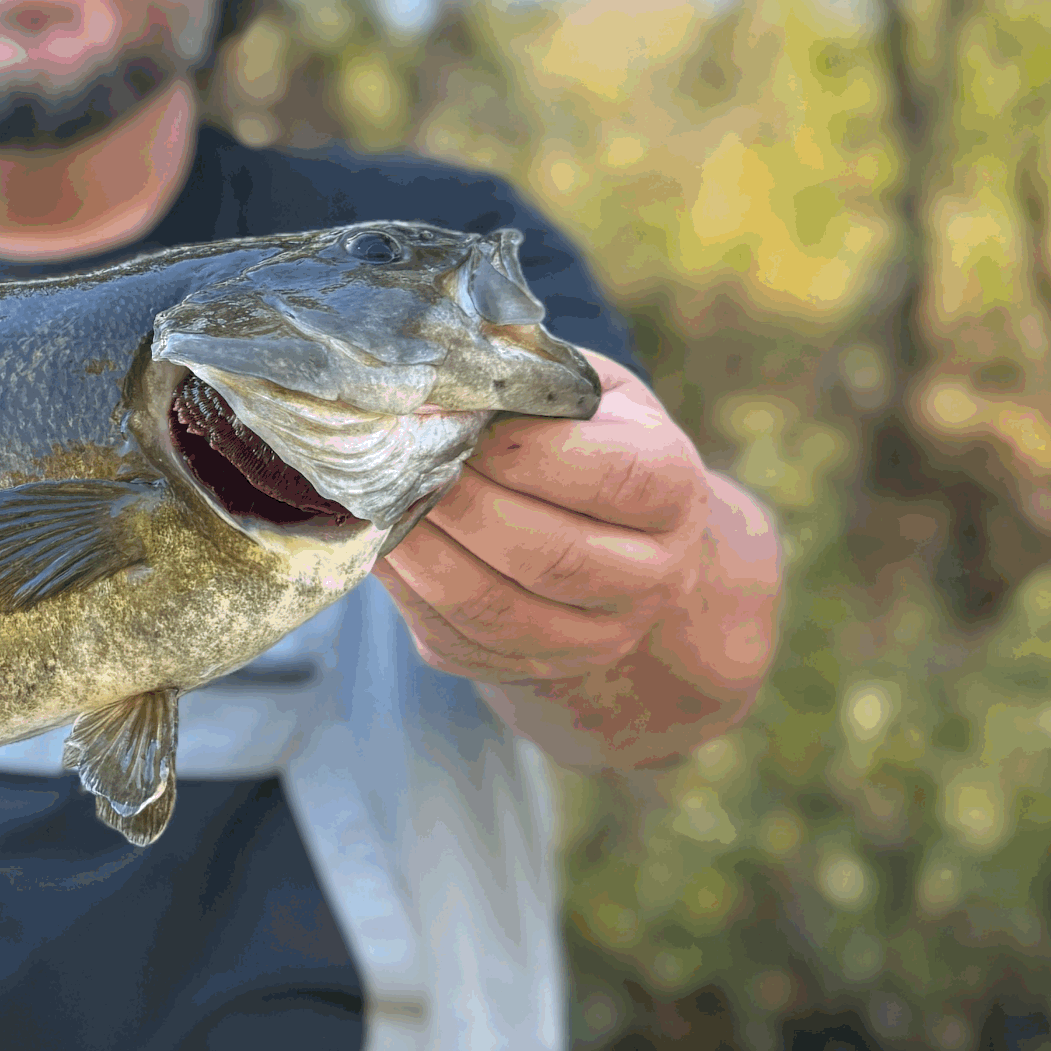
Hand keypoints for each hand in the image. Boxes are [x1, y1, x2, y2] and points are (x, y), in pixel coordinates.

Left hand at [374, 353, 713, 689]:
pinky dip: (408, 586)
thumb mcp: (584, 395)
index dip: (532, 451)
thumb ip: (530, 385)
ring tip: (376, 499)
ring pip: (495, 608)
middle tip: (401, 458)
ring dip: (423, 551)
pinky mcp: (528, 666)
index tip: (462, 418)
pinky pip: (456, 635)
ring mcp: (593, 635)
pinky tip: (377, 539)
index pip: (616, 478)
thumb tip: (439, 385)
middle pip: (552, 555)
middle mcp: (651, 577)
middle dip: (463, 503)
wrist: (613, 536)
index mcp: (675, 493)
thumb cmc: (588, 440)